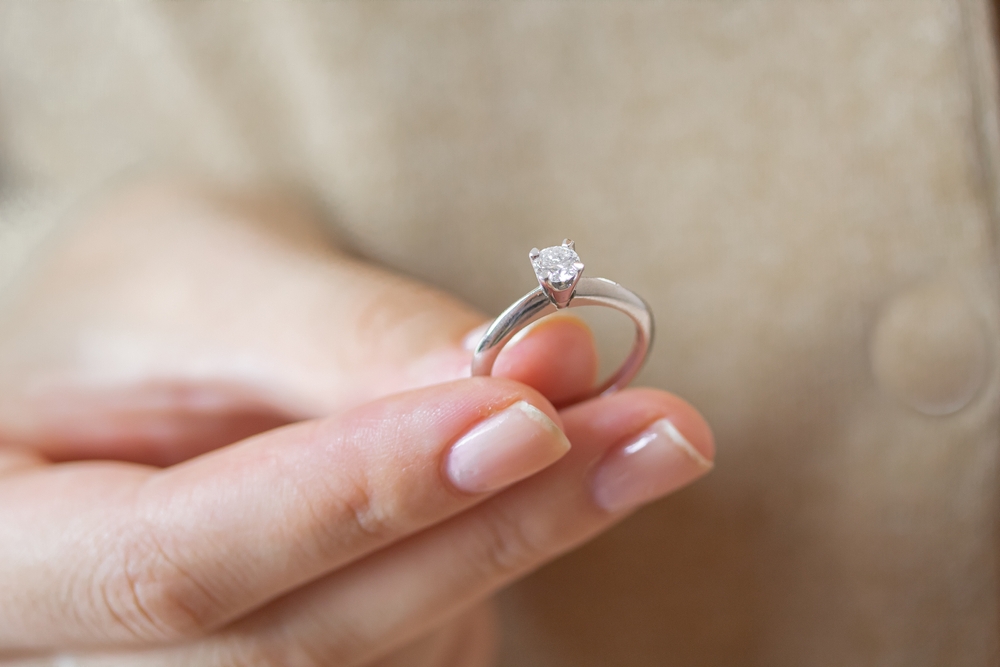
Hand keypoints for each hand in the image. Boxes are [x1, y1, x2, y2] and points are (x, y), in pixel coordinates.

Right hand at [0, 182, 713, 665]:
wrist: (138, 342)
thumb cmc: (139, 292)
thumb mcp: (208, 273)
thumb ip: (348, 334)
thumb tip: (529, 376)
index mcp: (7, 549)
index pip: (183, 562)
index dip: (366, 494)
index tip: (529, 416)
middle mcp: (88, 652)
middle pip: (304, 638)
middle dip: (495, 528)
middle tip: (656, 429)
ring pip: (379, 658)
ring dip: (518, 547)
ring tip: (616, 436)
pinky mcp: (287, 666)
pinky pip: (416, 655)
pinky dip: (493, 569)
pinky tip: (536, 489)